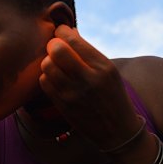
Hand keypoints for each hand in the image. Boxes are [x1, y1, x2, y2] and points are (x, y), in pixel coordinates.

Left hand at [39, 25, 141, 148]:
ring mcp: (74, 94)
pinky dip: (47, 77)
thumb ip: (88, 52)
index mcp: (103, 66)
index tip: (61, 33)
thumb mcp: (109, 71)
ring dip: (49, 61)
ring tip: (56, 65)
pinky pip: (44, 82)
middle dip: (52, 44)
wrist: (118, 131)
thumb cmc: (112, 95)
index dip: (62, 31)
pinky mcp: (63, 106)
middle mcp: (88, 79)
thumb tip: (67, 32)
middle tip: (55, 48)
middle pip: (56, 50)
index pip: (72, 39)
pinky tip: (56, 79)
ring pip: (47, 65)